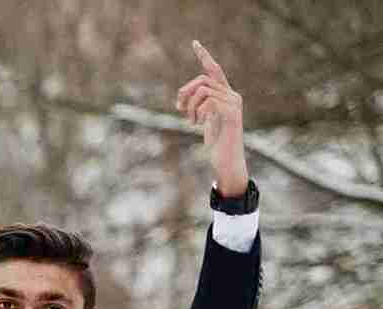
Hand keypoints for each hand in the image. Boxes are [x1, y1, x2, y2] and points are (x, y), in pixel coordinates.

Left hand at [177, 41, 247, 197]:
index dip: (204, 56)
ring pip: (203, 90)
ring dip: (189, 106)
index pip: (214, 70)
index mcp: (225, 94)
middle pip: (202, 79)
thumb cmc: (216, 143)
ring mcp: (234, 103)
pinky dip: (197, 112)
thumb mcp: (204, 120)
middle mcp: (232, 95)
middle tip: (179, 108)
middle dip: (185, 92)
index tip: (194, 43)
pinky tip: (198, 124)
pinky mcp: (232, 114)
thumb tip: (184, 97)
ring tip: (190, 121)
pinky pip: (209, 102)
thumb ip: (200, 106)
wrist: (227, 161)